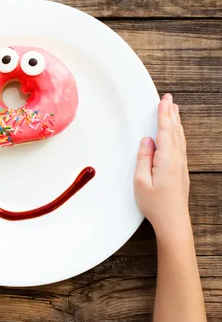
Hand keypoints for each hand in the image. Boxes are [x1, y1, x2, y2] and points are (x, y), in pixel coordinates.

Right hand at [134, 93, 190, 239]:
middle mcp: (177, 160)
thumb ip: (143, 159)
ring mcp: (181, 166)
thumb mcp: (141, 182)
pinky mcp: (180, 171)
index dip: (164, 114)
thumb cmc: (155, 205)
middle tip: (169, 99)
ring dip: (176, 123)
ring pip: (179, 138)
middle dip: (171, 114)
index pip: (165, 131)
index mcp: (167, 159)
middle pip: (175, 131)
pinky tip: (175, 134)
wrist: (173, 222)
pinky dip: (177, 134)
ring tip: (174, 111)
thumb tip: (147, 142)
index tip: (163, 100)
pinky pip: (180, 146)